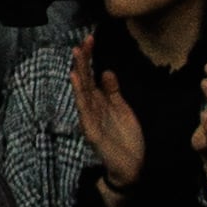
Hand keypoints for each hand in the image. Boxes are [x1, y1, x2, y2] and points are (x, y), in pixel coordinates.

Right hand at [70, 35, 145, 193]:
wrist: (131, 168)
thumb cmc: (126, 140)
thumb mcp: (123, 110)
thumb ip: (114, 92)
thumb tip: (106, 70)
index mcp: (101, 101)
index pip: (92, 75)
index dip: (91, 57)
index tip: (90, 39)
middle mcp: (92, 107)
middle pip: (85, 79)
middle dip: (84, 60)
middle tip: (82, 41)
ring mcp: (90, 118)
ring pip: (82, 91)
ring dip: (79, 72)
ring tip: (76, 54)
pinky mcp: (91, 130)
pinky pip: (84, 110)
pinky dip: (80, 94)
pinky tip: (76, 80)